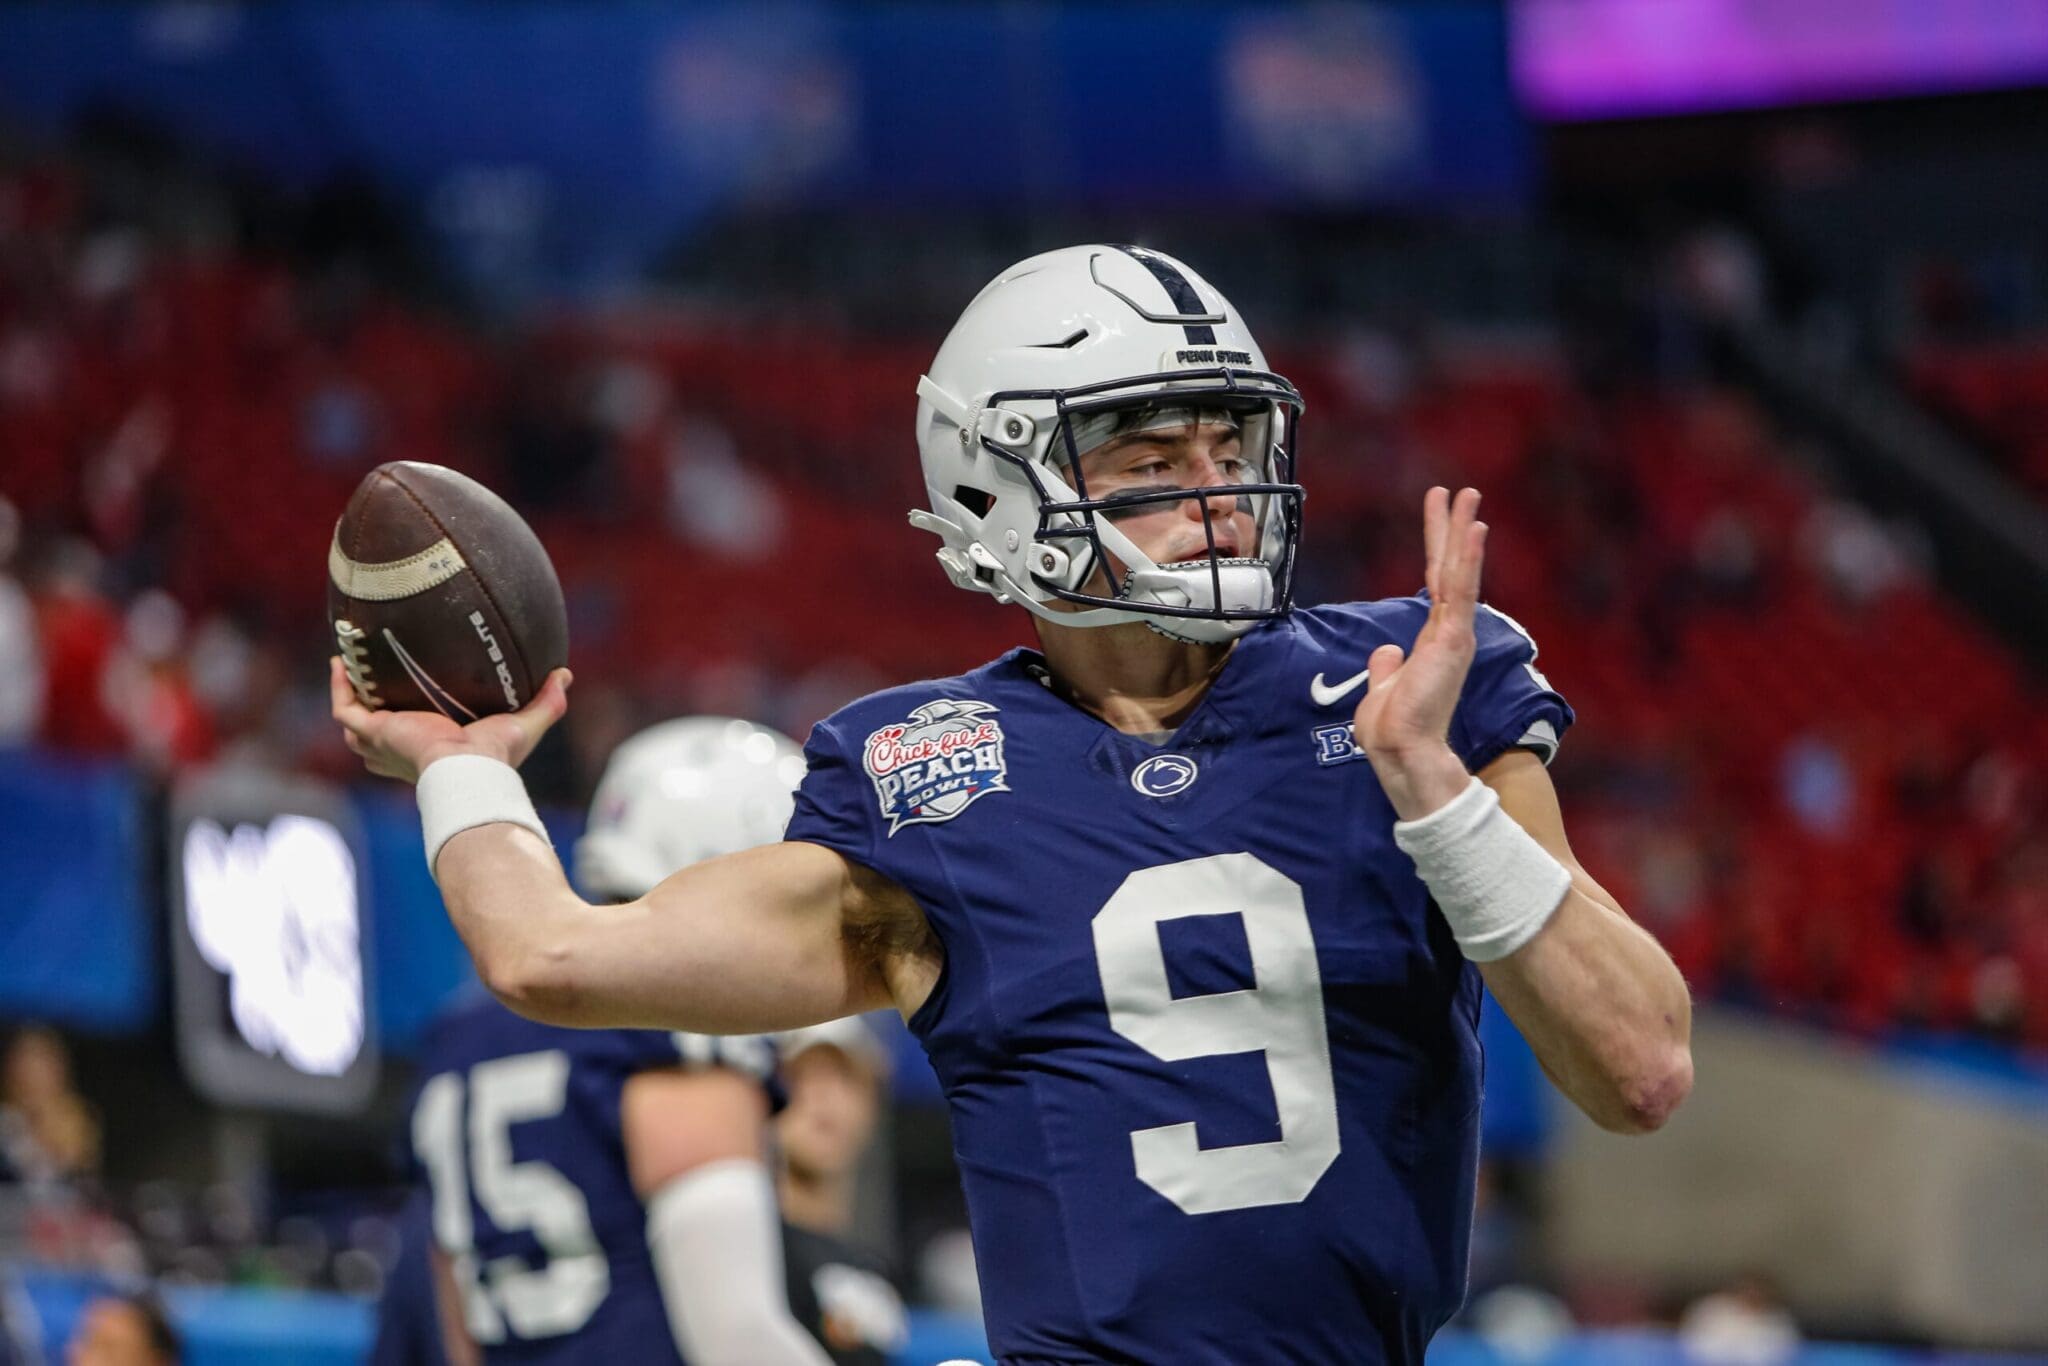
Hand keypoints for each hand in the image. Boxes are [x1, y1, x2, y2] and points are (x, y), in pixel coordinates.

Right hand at [329, 656, 571, 783]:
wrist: (468, 770)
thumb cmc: (494, 758)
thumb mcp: (523, 724)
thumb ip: (546, 703)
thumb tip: (565, 675)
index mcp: (434, 749)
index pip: (416, 739)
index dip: (411, 721)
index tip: (413, 696)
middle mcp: (404, 748)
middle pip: (376, 736)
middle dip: (370, 714)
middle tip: (370, 679)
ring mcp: (385, 741)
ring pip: (354, 724)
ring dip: (349, 697)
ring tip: (347, 665)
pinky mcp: (374, 731)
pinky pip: (345, 708)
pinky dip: (340, 687)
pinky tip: (340, 661)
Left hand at [1353, 485, 1484, 818]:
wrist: (1399, 750)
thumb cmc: (1392, 728)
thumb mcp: (1385, 686)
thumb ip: (1389, 665)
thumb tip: (1386, 649)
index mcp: (1434, 640)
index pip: (1435, 581)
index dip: (1437, 546)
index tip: (1439, 513)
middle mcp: (1449, 632)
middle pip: (1449, 568)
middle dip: (1452, 528)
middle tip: (1460, 491)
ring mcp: (1454, 634)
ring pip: (1459, 572)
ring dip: (1462, 532)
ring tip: (1469, 496)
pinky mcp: (1453, 639)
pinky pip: (1462, 590)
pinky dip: (1469, 558)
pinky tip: (1474, 528)